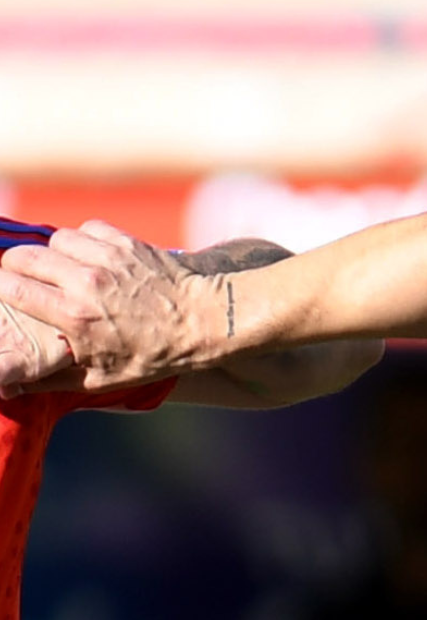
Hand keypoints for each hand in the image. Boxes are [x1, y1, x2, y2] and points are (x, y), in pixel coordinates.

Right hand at [0, 221, 215, 394]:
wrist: (208, 322)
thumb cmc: (156, 356)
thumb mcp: (104, 377)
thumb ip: (52, 378)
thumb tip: (7, 385)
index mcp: (75, 317)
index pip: (11, 288)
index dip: (0, 288)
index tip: (2, 293)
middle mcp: (85, 282)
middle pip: (22, 257)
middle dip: (15, 267)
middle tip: (22, 278)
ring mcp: (106, 258)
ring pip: (54, 240)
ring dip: (54, 253)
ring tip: (63, 269)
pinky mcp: (125, 242)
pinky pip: (86, 230)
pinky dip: (85, 241)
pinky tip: (94, 258)